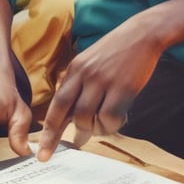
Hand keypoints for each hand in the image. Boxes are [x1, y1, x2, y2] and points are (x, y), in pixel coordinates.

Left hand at [37, 20, 162, 160]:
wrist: (142, 34)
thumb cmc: (117, 52)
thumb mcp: (91, 62)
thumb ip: (80, 86)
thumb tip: (73, 118)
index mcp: (75, 69)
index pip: (57, 103)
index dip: (48, 129)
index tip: (42, 149)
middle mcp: (85, 74)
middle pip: (67, 112)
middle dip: (58, 136)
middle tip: (65, 148)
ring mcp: (103, 81)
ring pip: (87, 117)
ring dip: (93, 129)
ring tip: (102, 125)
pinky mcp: (122, 88)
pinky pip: (110, 117)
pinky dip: (111, 125)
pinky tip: (117, 119)